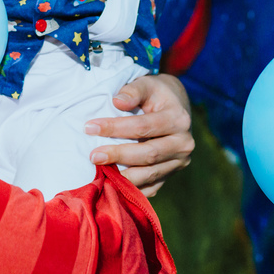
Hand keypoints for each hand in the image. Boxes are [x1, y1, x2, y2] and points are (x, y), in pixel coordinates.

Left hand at [85, 74, 193, 196]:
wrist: (176, 106)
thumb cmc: (157, 94)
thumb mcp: (147, 84)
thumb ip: (132, 91)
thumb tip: (117, 102)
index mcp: (178, 119)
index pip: (143, 126)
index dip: (115, 128)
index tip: (90, 128)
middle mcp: (183, 143)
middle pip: (148, 154)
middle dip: (118, 156)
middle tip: (93, 156)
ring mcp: (179, 162)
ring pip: (150, 174)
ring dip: (123, 177)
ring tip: (100, 173)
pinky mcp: (171, 174)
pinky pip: (151, 187)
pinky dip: (132, 189)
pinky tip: (113, 184)